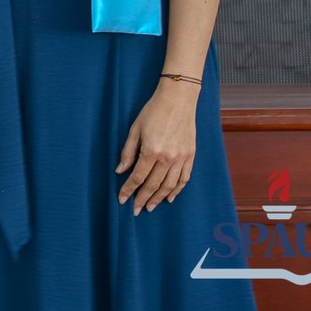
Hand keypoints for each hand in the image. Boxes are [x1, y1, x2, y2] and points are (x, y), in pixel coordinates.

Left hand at [116, 78, 198, 214]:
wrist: (178, 100)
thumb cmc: (153, 111)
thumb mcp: (134, 129)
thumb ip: (128, 152)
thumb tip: (120, 171)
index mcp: (152, 151)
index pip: (138, 177)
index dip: (128, 190)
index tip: (122, 200)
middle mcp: (168, 158)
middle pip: (153, 185)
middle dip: (143, 199)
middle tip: (136, 210)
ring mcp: (181, 157)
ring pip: (170, 185)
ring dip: (159, 198)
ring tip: (150, 207)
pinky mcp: (191, 155)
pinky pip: (184, 178)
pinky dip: (177, 190)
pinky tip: (170, 197)